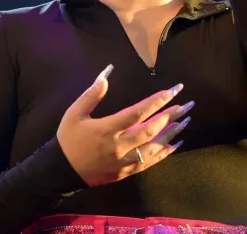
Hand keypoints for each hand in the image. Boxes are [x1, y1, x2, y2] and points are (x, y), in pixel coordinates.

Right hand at [57, 66, 192, 186]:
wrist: (59, 172)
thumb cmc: (69, 139)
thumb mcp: (74, 113)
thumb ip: (92, 94)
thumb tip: (107, 73)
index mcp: (107, 129)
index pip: (138, 112)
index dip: (157, 101)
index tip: (173, 90)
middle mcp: (119, 146)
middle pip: (151, 130)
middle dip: (171, 116)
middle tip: (187, 104)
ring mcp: (123, 161)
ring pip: (154, 147)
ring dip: (172, 133)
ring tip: (186, 120)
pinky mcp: (125, 172)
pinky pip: (150, 162)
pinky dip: (165, 153)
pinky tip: (176, 143)